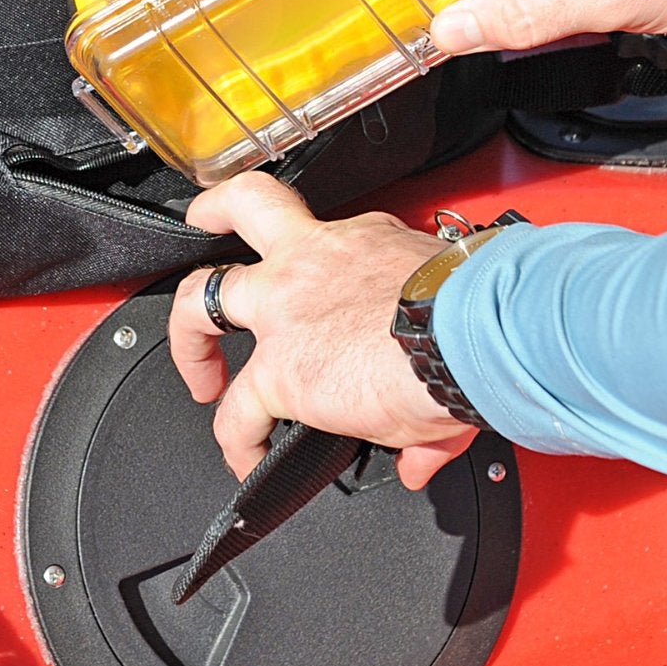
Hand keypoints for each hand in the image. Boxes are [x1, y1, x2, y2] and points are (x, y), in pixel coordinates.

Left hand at [170, 175, 478, 490]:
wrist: (474, 337)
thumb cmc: (477, 321)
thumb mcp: (452, 331)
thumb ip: (423, 391)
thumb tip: (421, 452)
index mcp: (362, 241)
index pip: (328, 240)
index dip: (321, 265)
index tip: (325, 287)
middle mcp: (315, 258)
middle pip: (246, 206)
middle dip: (214, 215)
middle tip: (204, 229)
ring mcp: (285, 308)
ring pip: (203, 294)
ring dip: (190, 336)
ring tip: (200, 377)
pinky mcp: (278, 368)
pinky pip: (236, 411)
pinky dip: (234, 440)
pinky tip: (244, 458)